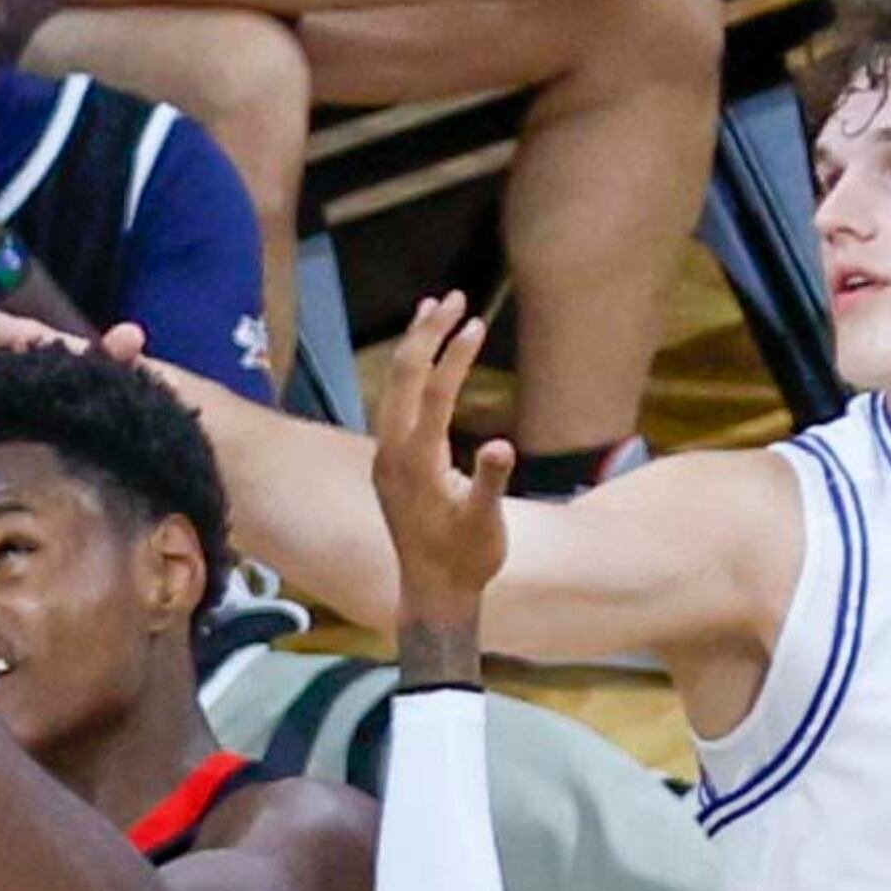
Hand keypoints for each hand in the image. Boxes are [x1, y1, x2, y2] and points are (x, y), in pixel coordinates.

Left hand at [370, 294, 512, 626]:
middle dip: (427, 333)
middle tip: (454, 295)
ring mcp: (388, 456)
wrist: (433, 595)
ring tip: (434, 308)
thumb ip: (490, 484)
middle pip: (404, 377)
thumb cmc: (466, 562)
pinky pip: (396, 404)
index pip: (433, 393)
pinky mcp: (391, 463)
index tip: (476, 322)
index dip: (454, 356)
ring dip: (415, 346)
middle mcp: (393, 453)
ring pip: (395, 387)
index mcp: (415, 463)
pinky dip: (411, 373)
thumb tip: (502, 446)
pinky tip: (424, 359)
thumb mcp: (484, 527)